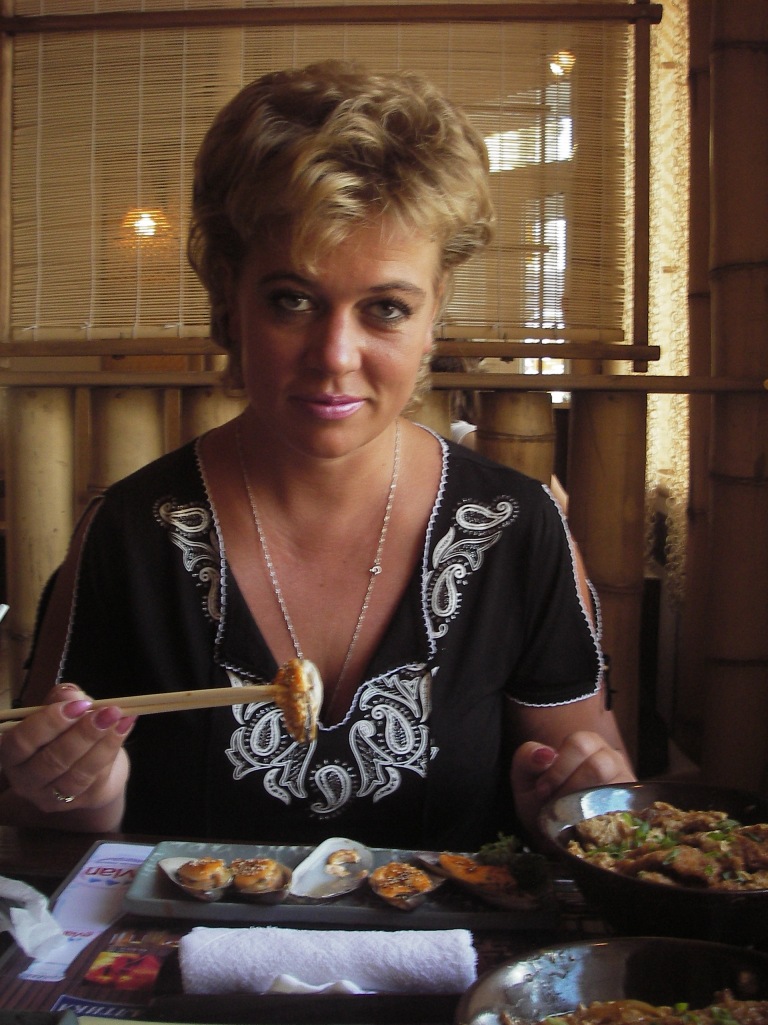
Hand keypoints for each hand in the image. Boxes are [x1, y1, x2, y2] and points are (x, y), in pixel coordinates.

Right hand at [0, 683, 133, 825]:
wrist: (93, 761)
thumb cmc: (69, 730)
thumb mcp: (64, 709)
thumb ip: (64, 699)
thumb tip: (71, 695)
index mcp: (12, 752)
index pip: (21, 741)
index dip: (49, 722)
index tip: (79, 705)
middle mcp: (25, 780)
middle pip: (51, 761)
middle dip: (82, 734)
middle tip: (107, 712)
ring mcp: (50, 796)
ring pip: (75, 774)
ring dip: (102, 743)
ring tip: (120, 718)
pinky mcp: (80, 802)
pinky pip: (96, 779)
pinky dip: (112, 750)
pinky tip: (124, 728)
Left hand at [511, 730, 634, 838]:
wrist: (553, 835)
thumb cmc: (541, 799)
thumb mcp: (525, 778)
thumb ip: (527, 758)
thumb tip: (545, 754)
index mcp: (586, 743)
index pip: (579, 744)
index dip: (559, 769)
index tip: (542, 791)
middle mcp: (610, 759)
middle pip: (598, 766)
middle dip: (570, 789)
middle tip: (555, 806)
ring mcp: (624, 784)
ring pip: (610, 789)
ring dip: (584, 806)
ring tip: (569, 817)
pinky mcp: (633, 810)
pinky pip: (622, 813)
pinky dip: (599, 821)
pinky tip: (585, 827)